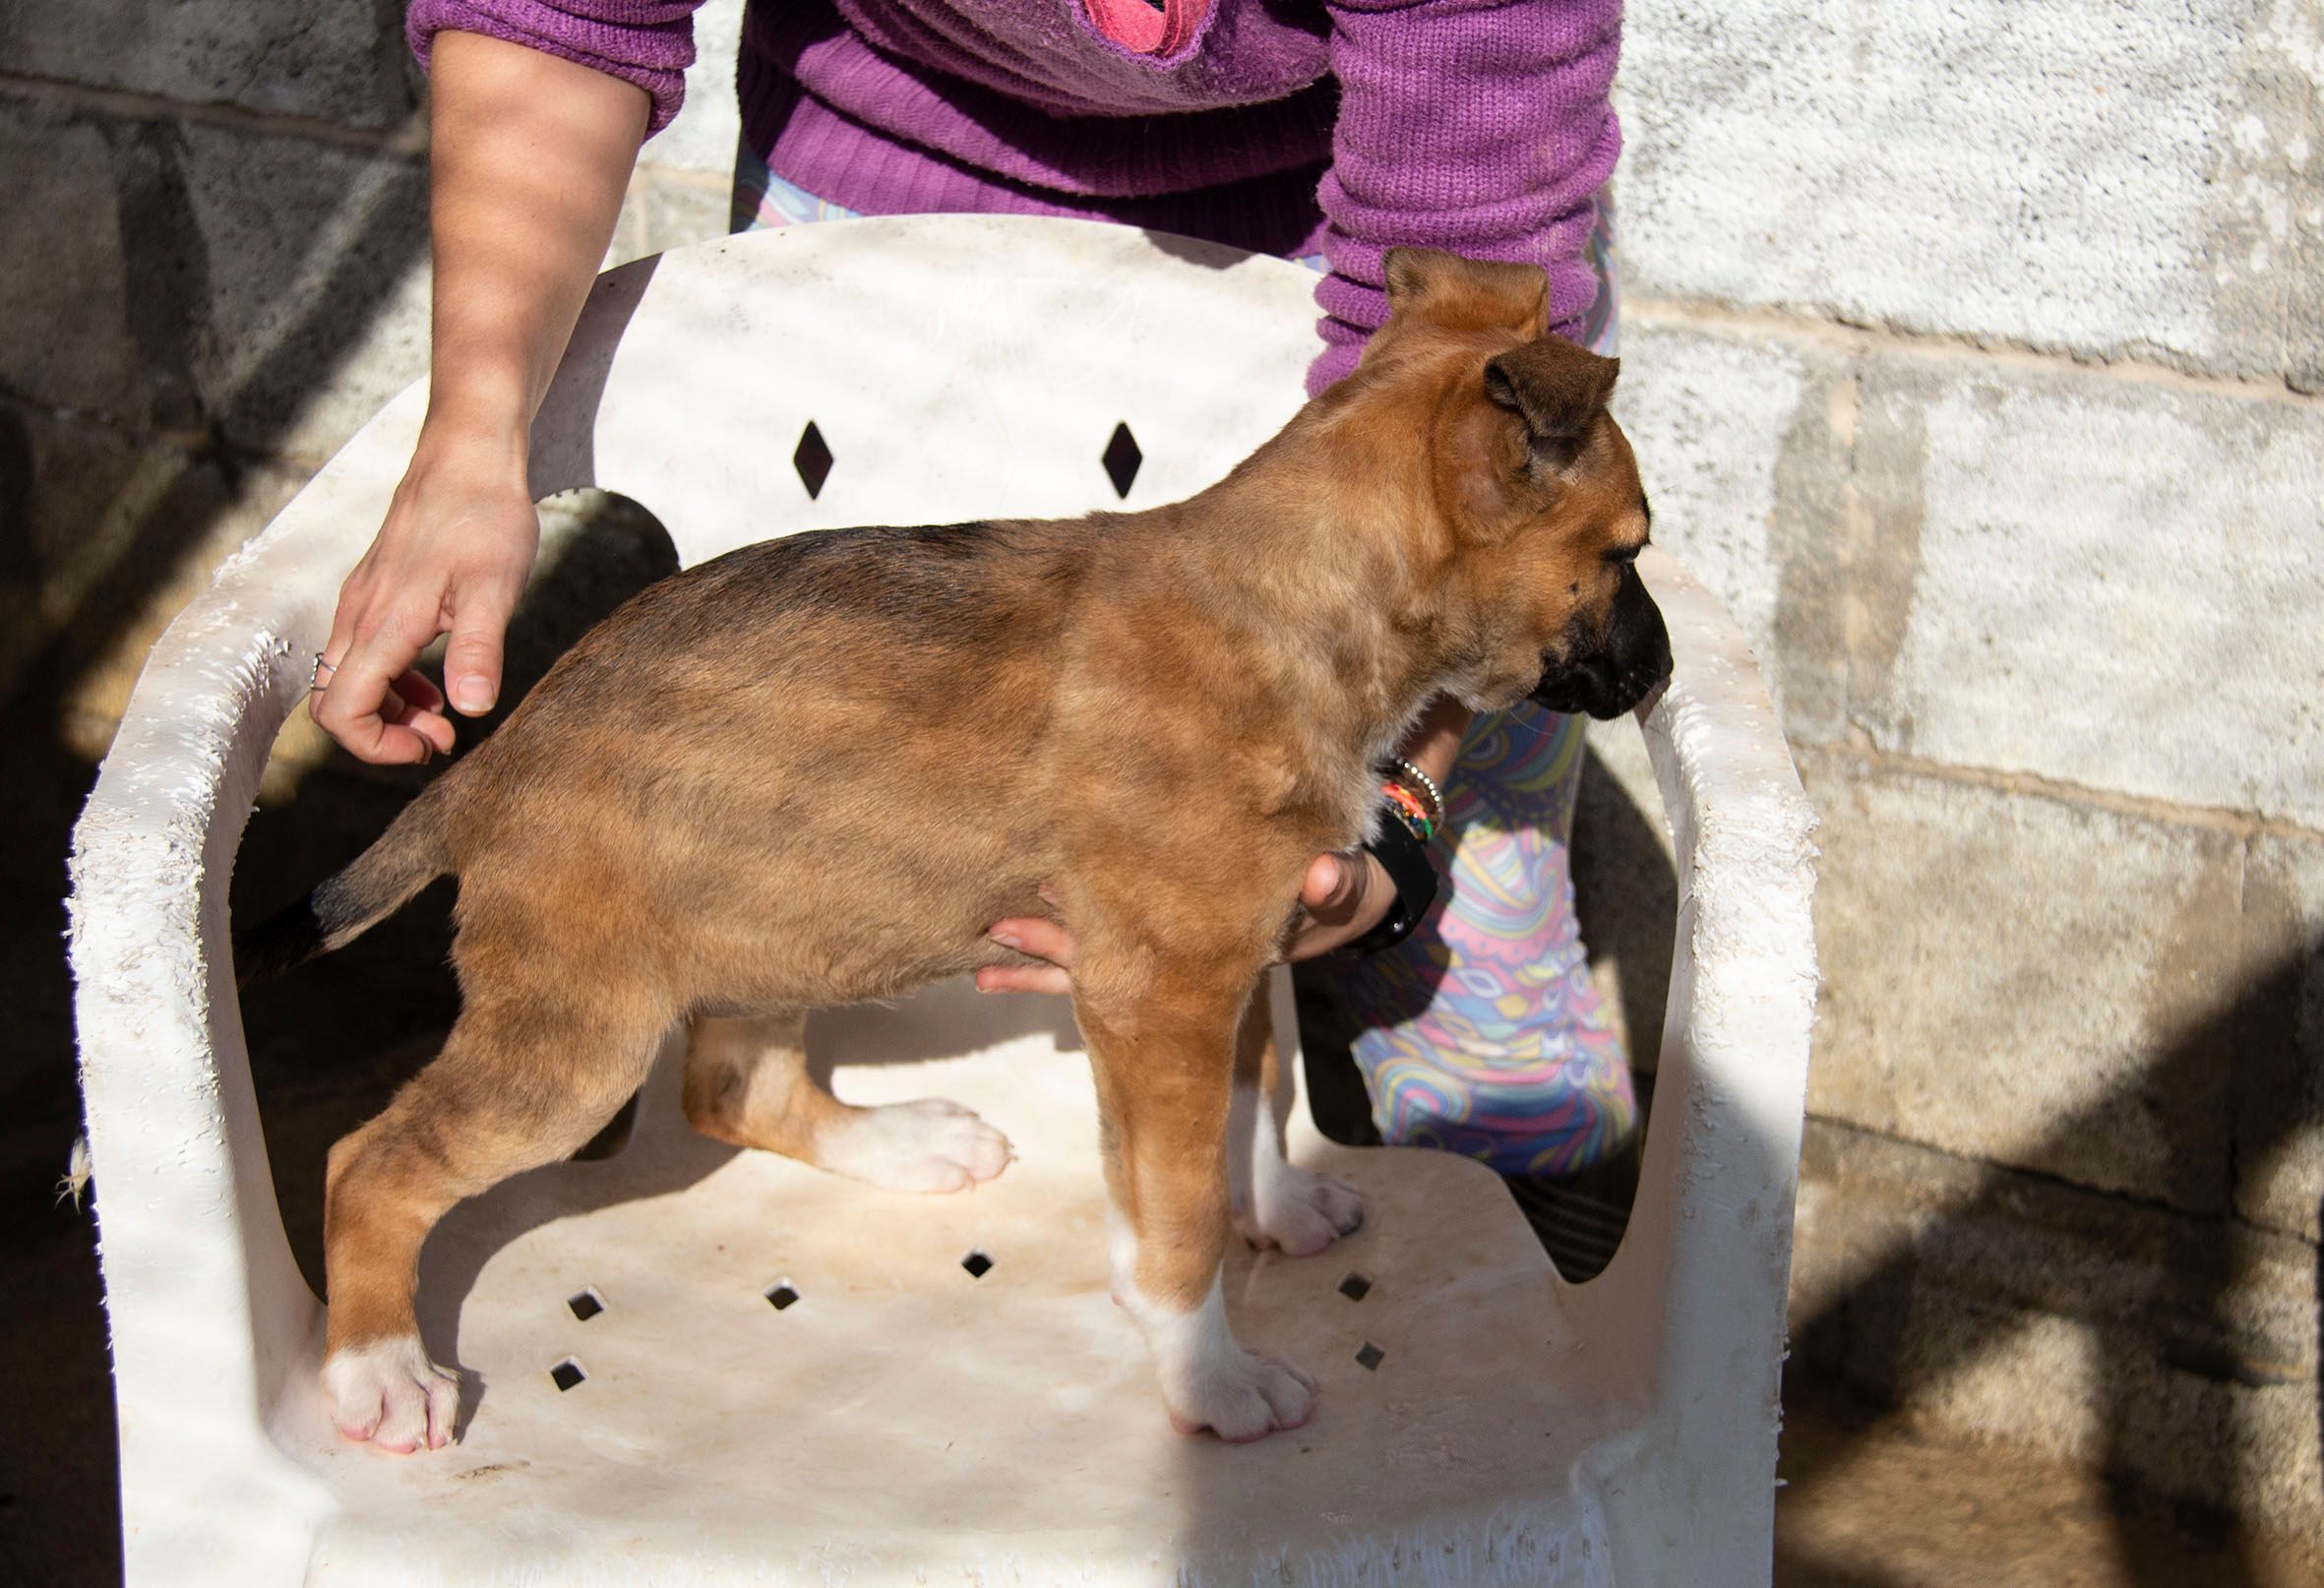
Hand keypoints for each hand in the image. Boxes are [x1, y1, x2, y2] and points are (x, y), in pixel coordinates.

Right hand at [311, 441, 539, 763]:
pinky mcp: (376, 591)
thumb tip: (471, 707)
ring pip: (348, 679)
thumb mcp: (494, 589)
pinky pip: (363, 653)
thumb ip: (478, 650)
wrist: (468, 456)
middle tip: (441, 737)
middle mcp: (359, 614)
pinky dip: (392, 681)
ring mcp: (362, 601)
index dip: (376, 746)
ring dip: (388, 710)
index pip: (341, 710)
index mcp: (383, 622)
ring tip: (443, 718)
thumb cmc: (485, 517)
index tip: (429, 746)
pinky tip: (436, 683)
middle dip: (381, 734)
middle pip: (335, 701)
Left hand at [976, 850, 1396, 996]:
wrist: (1343, 895)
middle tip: (995, 932)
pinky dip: (1059, 939)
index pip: (1156, 952)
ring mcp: (1168, 947)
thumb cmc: (1344, 890)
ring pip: (1094, 955)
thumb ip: (1339, 882)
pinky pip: (1103, 938)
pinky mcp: (1162, 930)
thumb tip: (1328, 875)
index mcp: (1217, 950)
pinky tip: (1006, 940)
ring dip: (1040, 954)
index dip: (1104, 938)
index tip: (1054, 901)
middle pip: (1108, 959)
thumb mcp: (1349, 887)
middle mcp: (1182, 959)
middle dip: (1052, 949)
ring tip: (983, 952)